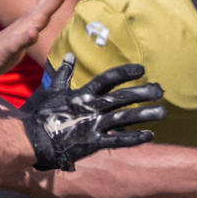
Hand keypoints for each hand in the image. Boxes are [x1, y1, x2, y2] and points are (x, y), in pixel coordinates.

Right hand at [23, 58, 164, 171]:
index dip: (126, 73)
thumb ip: (64, 73)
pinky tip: (150, 135)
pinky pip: (118, 140)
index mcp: (83, 94)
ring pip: (125, 118)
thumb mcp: (54, 91)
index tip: (141, 70)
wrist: (34, 140)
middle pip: (122, 98)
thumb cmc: (44, 115)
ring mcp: (94, 125)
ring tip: (163, 112)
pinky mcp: (94, 143)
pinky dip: (134, 138)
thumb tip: (69, 55)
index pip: (108, 79)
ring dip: (145, 115)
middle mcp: (92, 108)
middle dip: (143, 93)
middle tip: (160, 90)